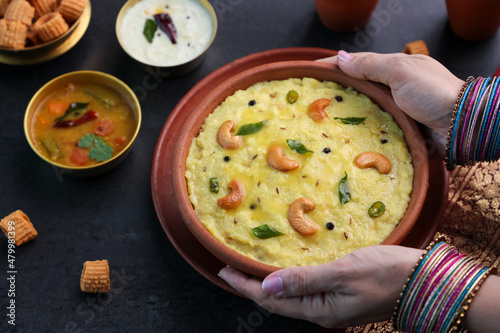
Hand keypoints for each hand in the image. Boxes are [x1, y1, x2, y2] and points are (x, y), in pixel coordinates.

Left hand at [218, 245, 422, 327]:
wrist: (424, 280)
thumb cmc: (386, 273)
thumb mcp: (342, 272)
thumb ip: (304, 279)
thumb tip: (268, 285)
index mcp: (319, 309)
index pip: (272, 299)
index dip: (246, 286)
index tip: (224, 271)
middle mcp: (322, 311)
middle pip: (277, 300)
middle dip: (251, 286)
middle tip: (229, 269)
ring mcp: (332, 304)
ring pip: (290, 295)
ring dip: (268, 283)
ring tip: (249, 270)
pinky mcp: (341, 294)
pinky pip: (305, 289)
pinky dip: (289, 279)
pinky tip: (285, 270)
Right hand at [319, 51, 464, 152]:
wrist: (462, 124)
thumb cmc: (434, 93)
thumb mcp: (400, 71)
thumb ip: (370, 65)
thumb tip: (340, 58)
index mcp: (392, 69)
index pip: (355, 64)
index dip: (333, 67)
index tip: (310, 72)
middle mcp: (392, 89)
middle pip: (356, 88)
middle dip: (334, 92)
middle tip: (311, 100)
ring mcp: (395, 111)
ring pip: (363, 111)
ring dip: (345, 116)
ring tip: (321, 123)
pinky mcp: (399, 131)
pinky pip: (374, 131)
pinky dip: (360, 134)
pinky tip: (346, 140)